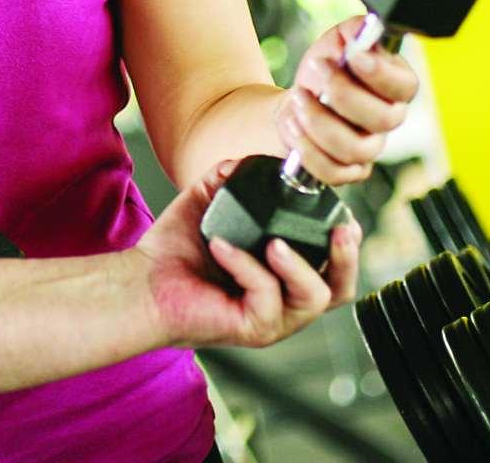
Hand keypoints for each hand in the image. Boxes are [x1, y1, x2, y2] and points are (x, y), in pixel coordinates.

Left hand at [132, 159, 360, 349]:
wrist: (142, 281)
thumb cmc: (175, 252)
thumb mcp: (206, 207)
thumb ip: (226, 181)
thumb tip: (243, 161)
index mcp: (284, 276)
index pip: (333, 267)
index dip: (346, 243)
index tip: (343, 215)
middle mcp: (285, 301)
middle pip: (341, 289)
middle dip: (347, 258)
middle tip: (341, 229)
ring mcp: (273, 318)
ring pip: (314, 297)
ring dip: (298, 265)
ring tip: (274, 243)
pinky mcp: (252, 327)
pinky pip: (266, 296)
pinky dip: (247, 266)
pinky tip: (222, 246)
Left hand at [276, 15, 418, 185]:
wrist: (296, 100)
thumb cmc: (324, 71)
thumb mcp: (336, 43)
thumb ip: (354, 32)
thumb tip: (366, 27)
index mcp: (393, 88)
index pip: (405, 86)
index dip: (381, 74)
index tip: (353, 56)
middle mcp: (387, 120)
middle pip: (383, 119)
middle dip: (343, 93)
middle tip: (314, 72)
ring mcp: (368, 149)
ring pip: (356, 149)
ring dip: (319, 121)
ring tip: (298, 99)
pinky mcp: (346, 170)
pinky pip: (333, 172)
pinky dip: (307, 149)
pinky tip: (293, 125)